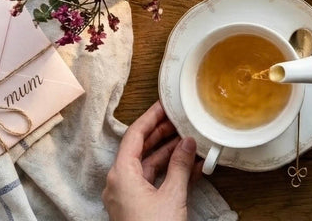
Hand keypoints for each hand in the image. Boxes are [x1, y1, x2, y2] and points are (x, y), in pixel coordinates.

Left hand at [103, 101, 201, 220]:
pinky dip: (170, 171)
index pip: (134, 135)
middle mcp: (120, 183)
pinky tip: (190, 165)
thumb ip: (179, 164)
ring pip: (149, 164)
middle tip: (181, 119)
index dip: (151, 117)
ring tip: (191, 140)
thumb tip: (187, 142)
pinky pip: (153, 181)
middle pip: (140, 148)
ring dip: (170, 153)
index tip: (165, 104)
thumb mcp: (172, 194)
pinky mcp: (138, 207)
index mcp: (121, 174)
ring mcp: (128, 196)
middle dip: (163, 134)